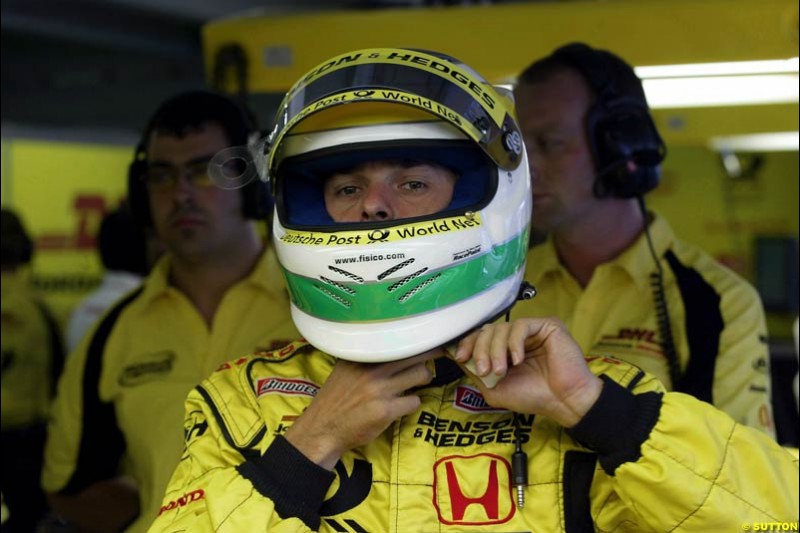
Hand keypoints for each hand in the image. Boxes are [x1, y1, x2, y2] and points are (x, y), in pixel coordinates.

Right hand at [285, 350, 435, 468]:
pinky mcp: (386, 411)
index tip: (424, 339)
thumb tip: (390, 344)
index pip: (396, 341)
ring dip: (424, 379)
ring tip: (420, 381)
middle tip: (436, 356)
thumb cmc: (335, 399)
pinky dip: (412, 403)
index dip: (415, 340)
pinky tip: (403, 405)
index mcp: (361, 356)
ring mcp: (380, 390)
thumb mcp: (344, 370)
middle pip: (415, 354)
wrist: (323, 429)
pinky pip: (414, 401)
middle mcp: (371, 369)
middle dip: (430, 355)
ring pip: (420, 374)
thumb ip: (364, 358)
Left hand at [452, 318, 602, 426]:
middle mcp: (517, 338)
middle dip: (481, 350)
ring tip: (501, 370)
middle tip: (485, 370)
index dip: (468, 344)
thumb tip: (457, 356)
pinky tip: (518, 359)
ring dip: (496, 350)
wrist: (564, 402)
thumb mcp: (495, 389)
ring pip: (502, 328)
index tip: (461, 357)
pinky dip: (514, 343)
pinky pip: (521, 326)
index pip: (481, 337)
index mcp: (505, 350)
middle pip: (488, 330)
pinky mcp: (547, 326)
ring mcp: (532, 331)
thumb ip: (476, 373)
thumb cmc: (534, 397)